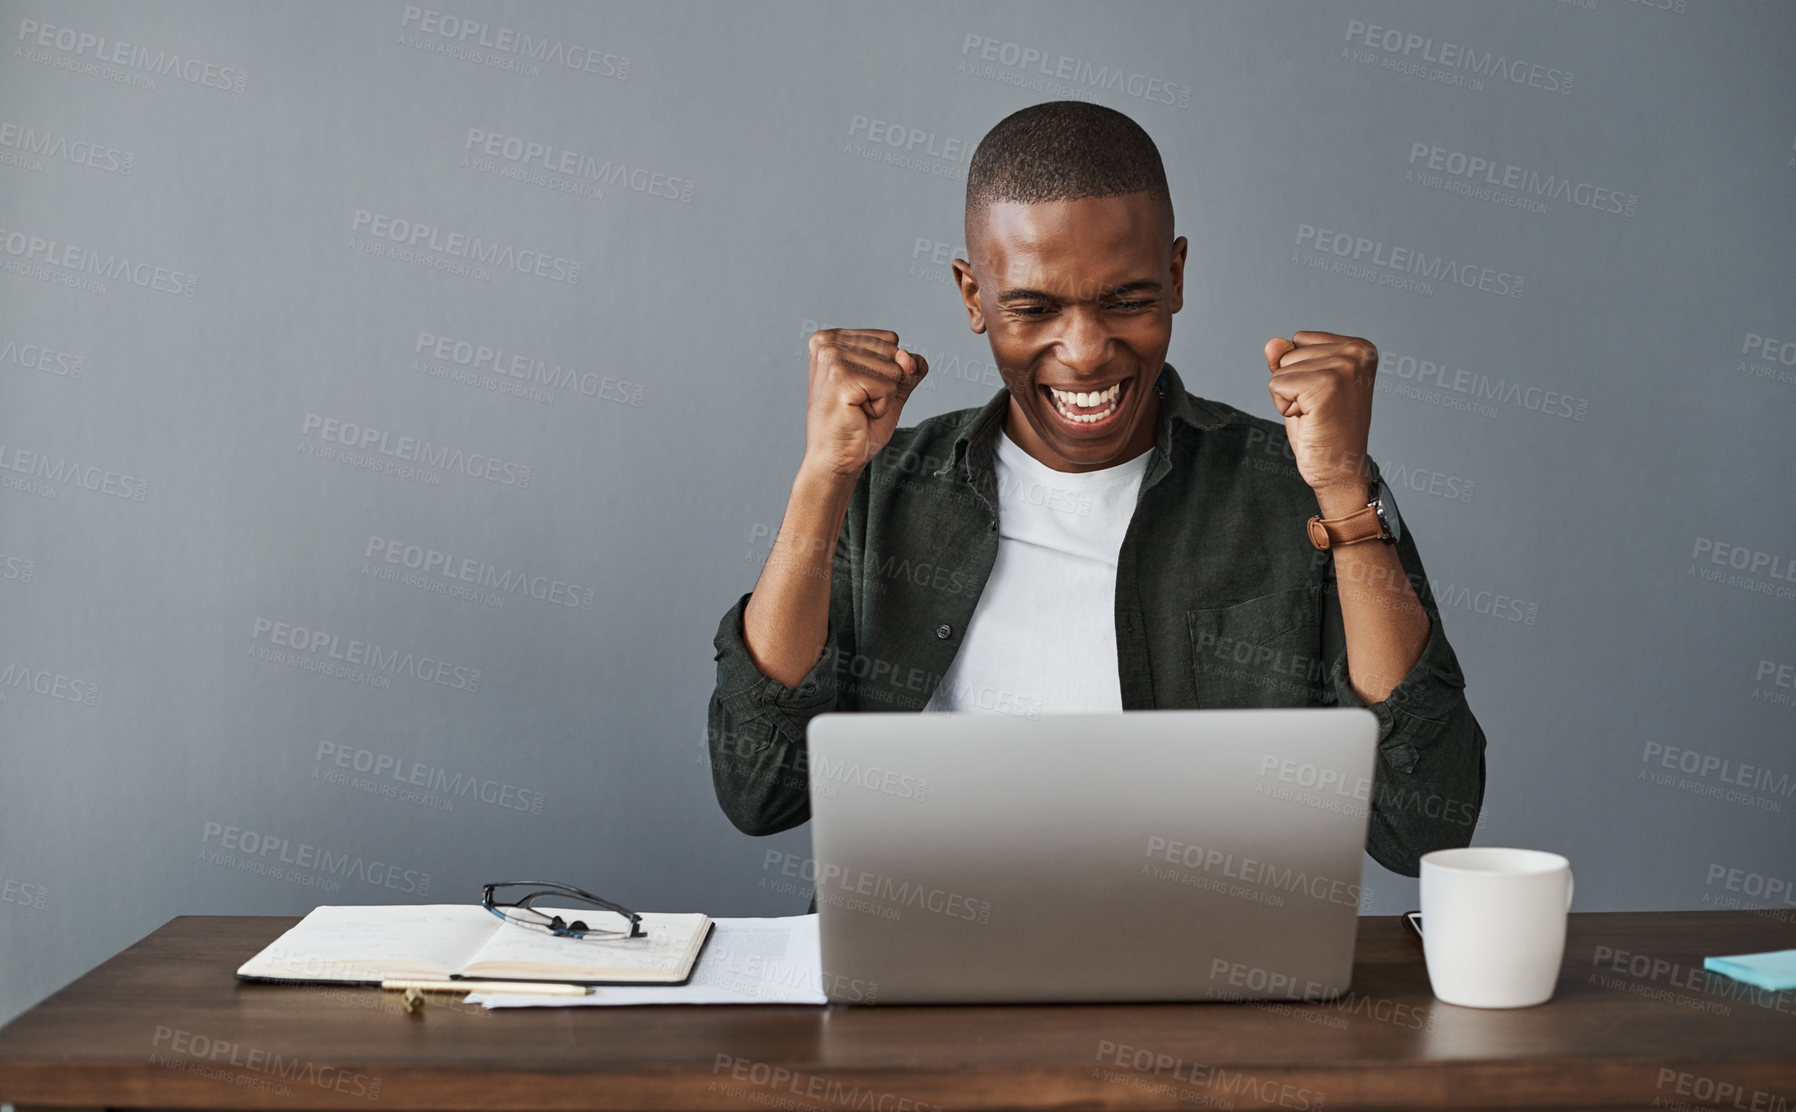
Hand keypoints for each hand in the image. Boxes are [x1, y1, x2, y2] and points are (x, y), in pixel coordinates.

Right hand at [802, 329, 928, 478]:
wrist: (836, 459)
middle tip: (858, 402)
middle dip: (886, 384)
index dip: (887, 371)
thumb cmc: (857, 425)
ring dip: (883, 397)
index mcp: (833, 338)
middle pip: (894, 352)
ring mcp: (832, 358)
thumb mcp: (890, 389)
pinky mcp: (841, 378)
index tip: (859, 389)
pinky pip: (888, 386)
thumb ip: (906, 368)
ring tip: (856, 408)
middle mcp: (828, 342)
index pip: (890, 340)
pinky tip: (856, 414)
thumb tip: (910, 358)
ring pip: (894, 369)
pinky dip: (880, 407)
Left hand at [1264, 330, 1377, 496]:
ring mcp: (1342, 366)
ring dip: (1289, 397)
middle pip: (1289, 353)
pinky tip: (1309, 420)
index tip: (1324, 396)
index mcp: (1359, 347)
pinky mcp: (1324, 384)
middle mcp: (1356, 352)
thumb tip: (1272, 342)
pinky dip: (1284, 407)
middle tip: (1320, 410)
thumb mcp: (1303, 386)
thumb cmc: (1323, 430)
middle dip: (1294, 384)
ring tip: (1315, 415)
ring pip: (1280, 369)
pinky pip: (1276, 384)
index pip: (1300, 340)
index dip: (1301, 372)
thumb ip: (1288, 359)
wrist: (1340, 470)